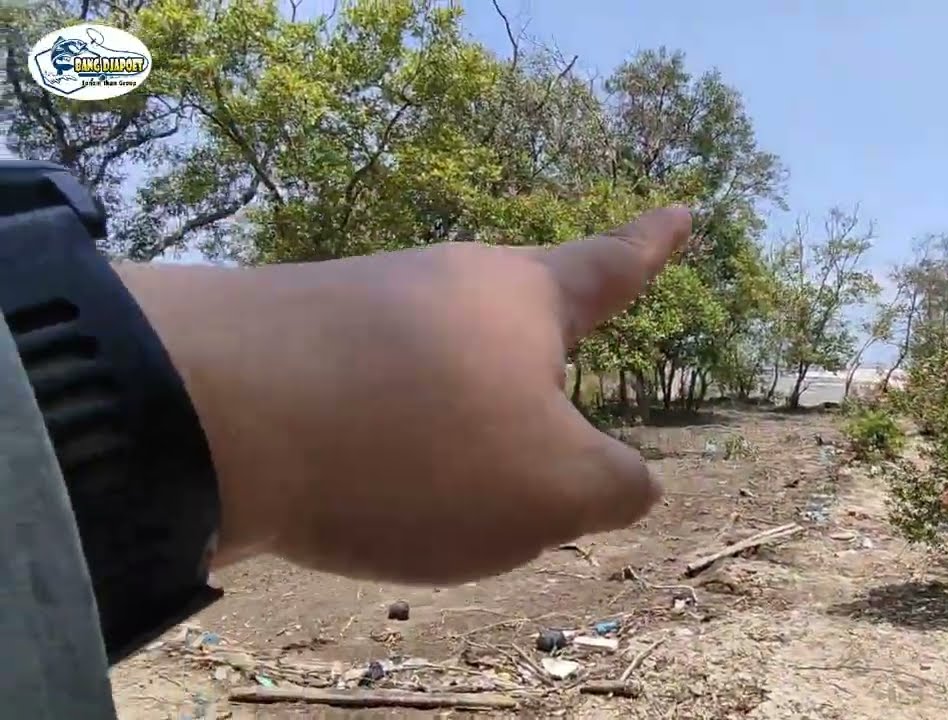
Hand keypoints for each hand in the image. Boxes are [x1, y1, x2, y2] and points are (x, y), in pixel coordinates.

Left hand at [116, 207, 690, 582]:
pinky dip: (379, 457)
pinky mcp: (288, 346)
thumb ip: (614, 488)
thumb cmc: (419, 445)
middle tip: (524, 459)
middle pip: (510, 338)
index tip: (681, 209)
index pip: (609, 266)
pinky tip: (354, 500)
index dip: (653, 247)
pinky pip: (365, 408)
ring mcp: (360, 307)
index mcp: (524, 299)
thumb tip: (630, 483)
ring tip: (418, 507)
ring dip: (445, 444)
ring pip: (434, 384)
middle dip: (527, 396)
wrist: (207, 416)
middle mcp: (444, 284)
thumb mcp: (553, 490)